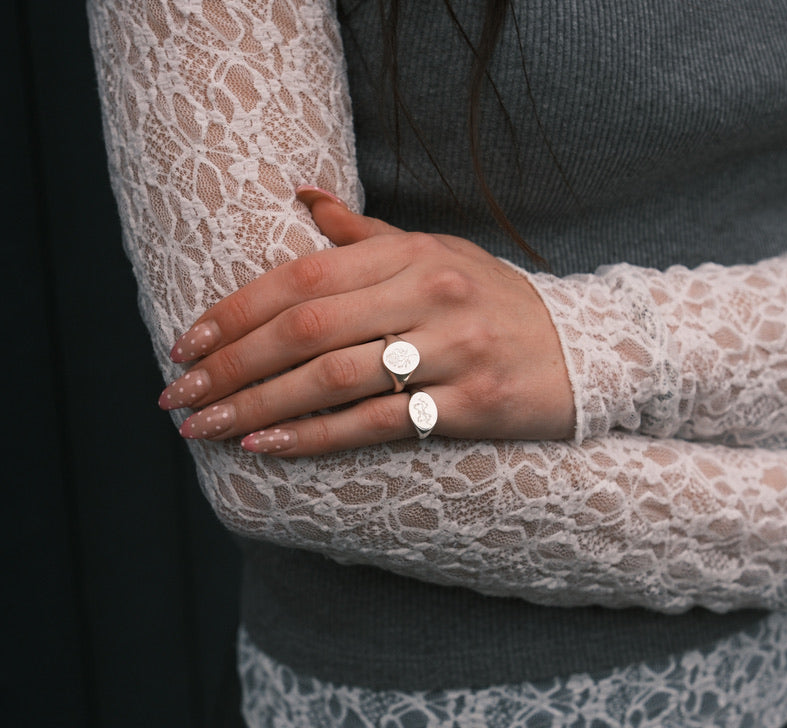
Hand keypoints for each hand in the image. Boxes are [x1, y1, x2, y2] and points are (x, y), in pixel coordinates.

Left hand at [158, 187, 574, 454]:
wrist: (583, 351)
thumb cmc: (494, 303)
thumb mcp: (437, 253)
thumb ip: (366, 236)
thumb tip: (302, 198)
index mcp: (410, 253)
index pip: (301, 274)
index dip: (235, 310)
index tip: (186, 343)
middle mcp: (428, 293)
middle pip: (304, 327)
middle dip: (230, 365)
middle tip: (177, 396)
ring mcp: (451, 349)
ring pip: (331, 378)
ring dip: (257, 405)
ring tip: (207, 428)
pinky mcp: (470, 404)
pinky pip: (375, 423)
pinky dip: (314, 436)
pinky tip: (268, 446)